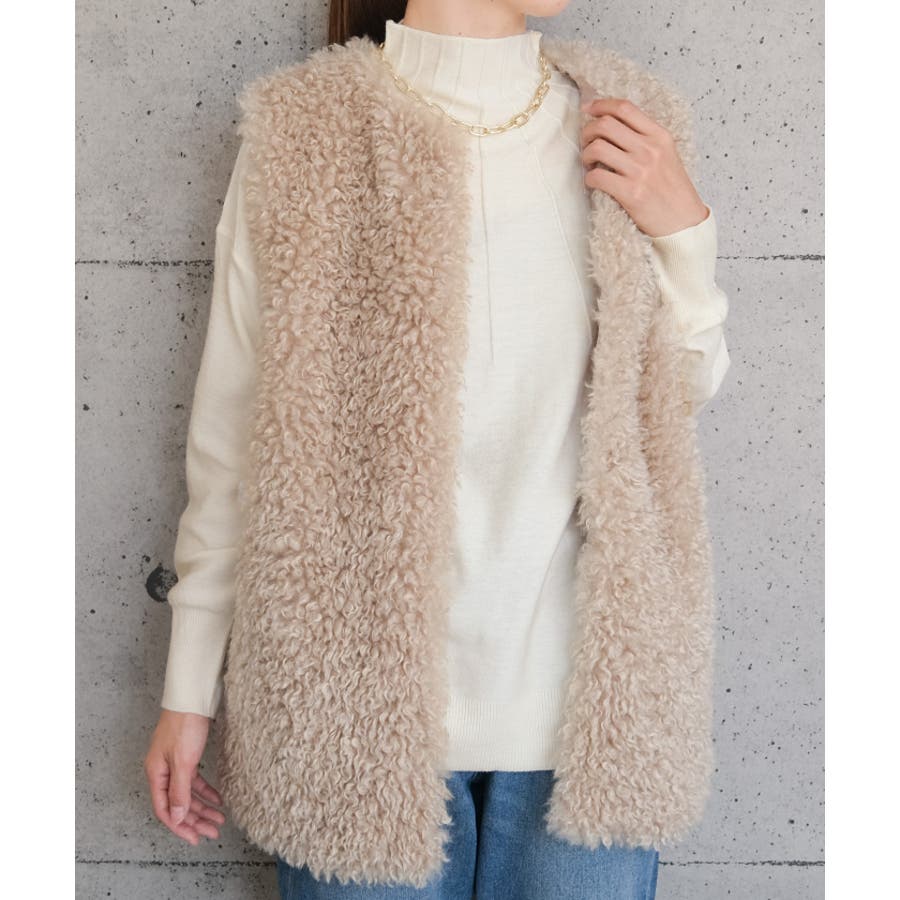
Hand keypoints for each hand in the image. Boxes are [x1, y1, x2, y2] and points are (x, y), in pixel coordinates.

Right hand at [143, 709, 224, 845]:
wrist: (192, 698)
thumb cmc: (184, 725)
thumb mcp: (183, 761)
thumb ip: (180, 790)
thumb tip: (177, 818)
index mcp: (156, 774)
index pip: (166, 810)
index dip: (180, 826)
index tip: (196, 839)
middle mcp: (163, 772)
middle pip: (178, 804)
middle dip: (196, 819)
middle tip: (213, 831)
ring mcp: (175, 764)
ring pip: (188, 793)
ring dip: (203, 807)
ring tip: (219, 819)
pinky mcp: (187, 756)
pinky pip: (195, 781)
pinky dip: (206, 791)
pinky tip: (218, 798)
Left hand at [580, 96, 708, 237]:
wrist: (684, 221)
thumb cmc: (672, 190)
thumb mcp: (666, 155)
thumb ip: (645, 139)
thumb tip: (612, 127)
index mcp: (659, 136)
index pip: (624, 108)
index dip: (601, 105)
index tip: (588, 109)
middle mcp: (649, 149)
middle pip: (606, 124)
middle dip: (587, 131)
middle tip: (585, 142)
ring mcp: (640, 171)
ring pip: (597, 148)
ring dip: (585, 155)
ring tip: (589, 163)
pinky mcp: (630, 192)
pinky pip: (597, 177)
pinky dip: (589, 179)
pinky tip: (593, 183)